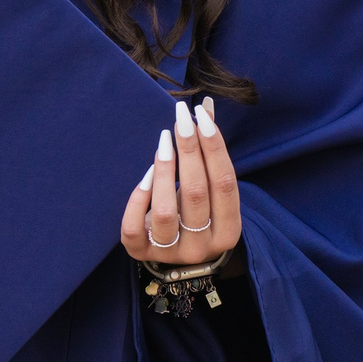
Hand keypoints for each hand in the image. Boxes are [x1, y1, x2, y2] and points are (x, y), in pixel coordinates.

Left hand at [121, 97, 240, 265]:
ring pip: (164, 211)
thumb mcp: (211, 188)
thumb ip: (210, 152)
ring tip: (163, 141)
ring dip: (164, 170)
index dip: (214, 147)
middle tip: (180, 117)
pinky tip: (146, 173)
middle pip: (196, 194)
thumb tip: (207, 106)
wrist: (179, 252)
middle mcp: (202, 247)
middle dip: (189, 150)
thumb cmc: (200, 212)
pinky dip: (138, 198)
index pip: (225, 183)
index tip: (201, 115)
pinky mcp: (141, 254)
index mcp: (229, 231)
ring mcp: (171, 253)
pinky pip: (133, 228)